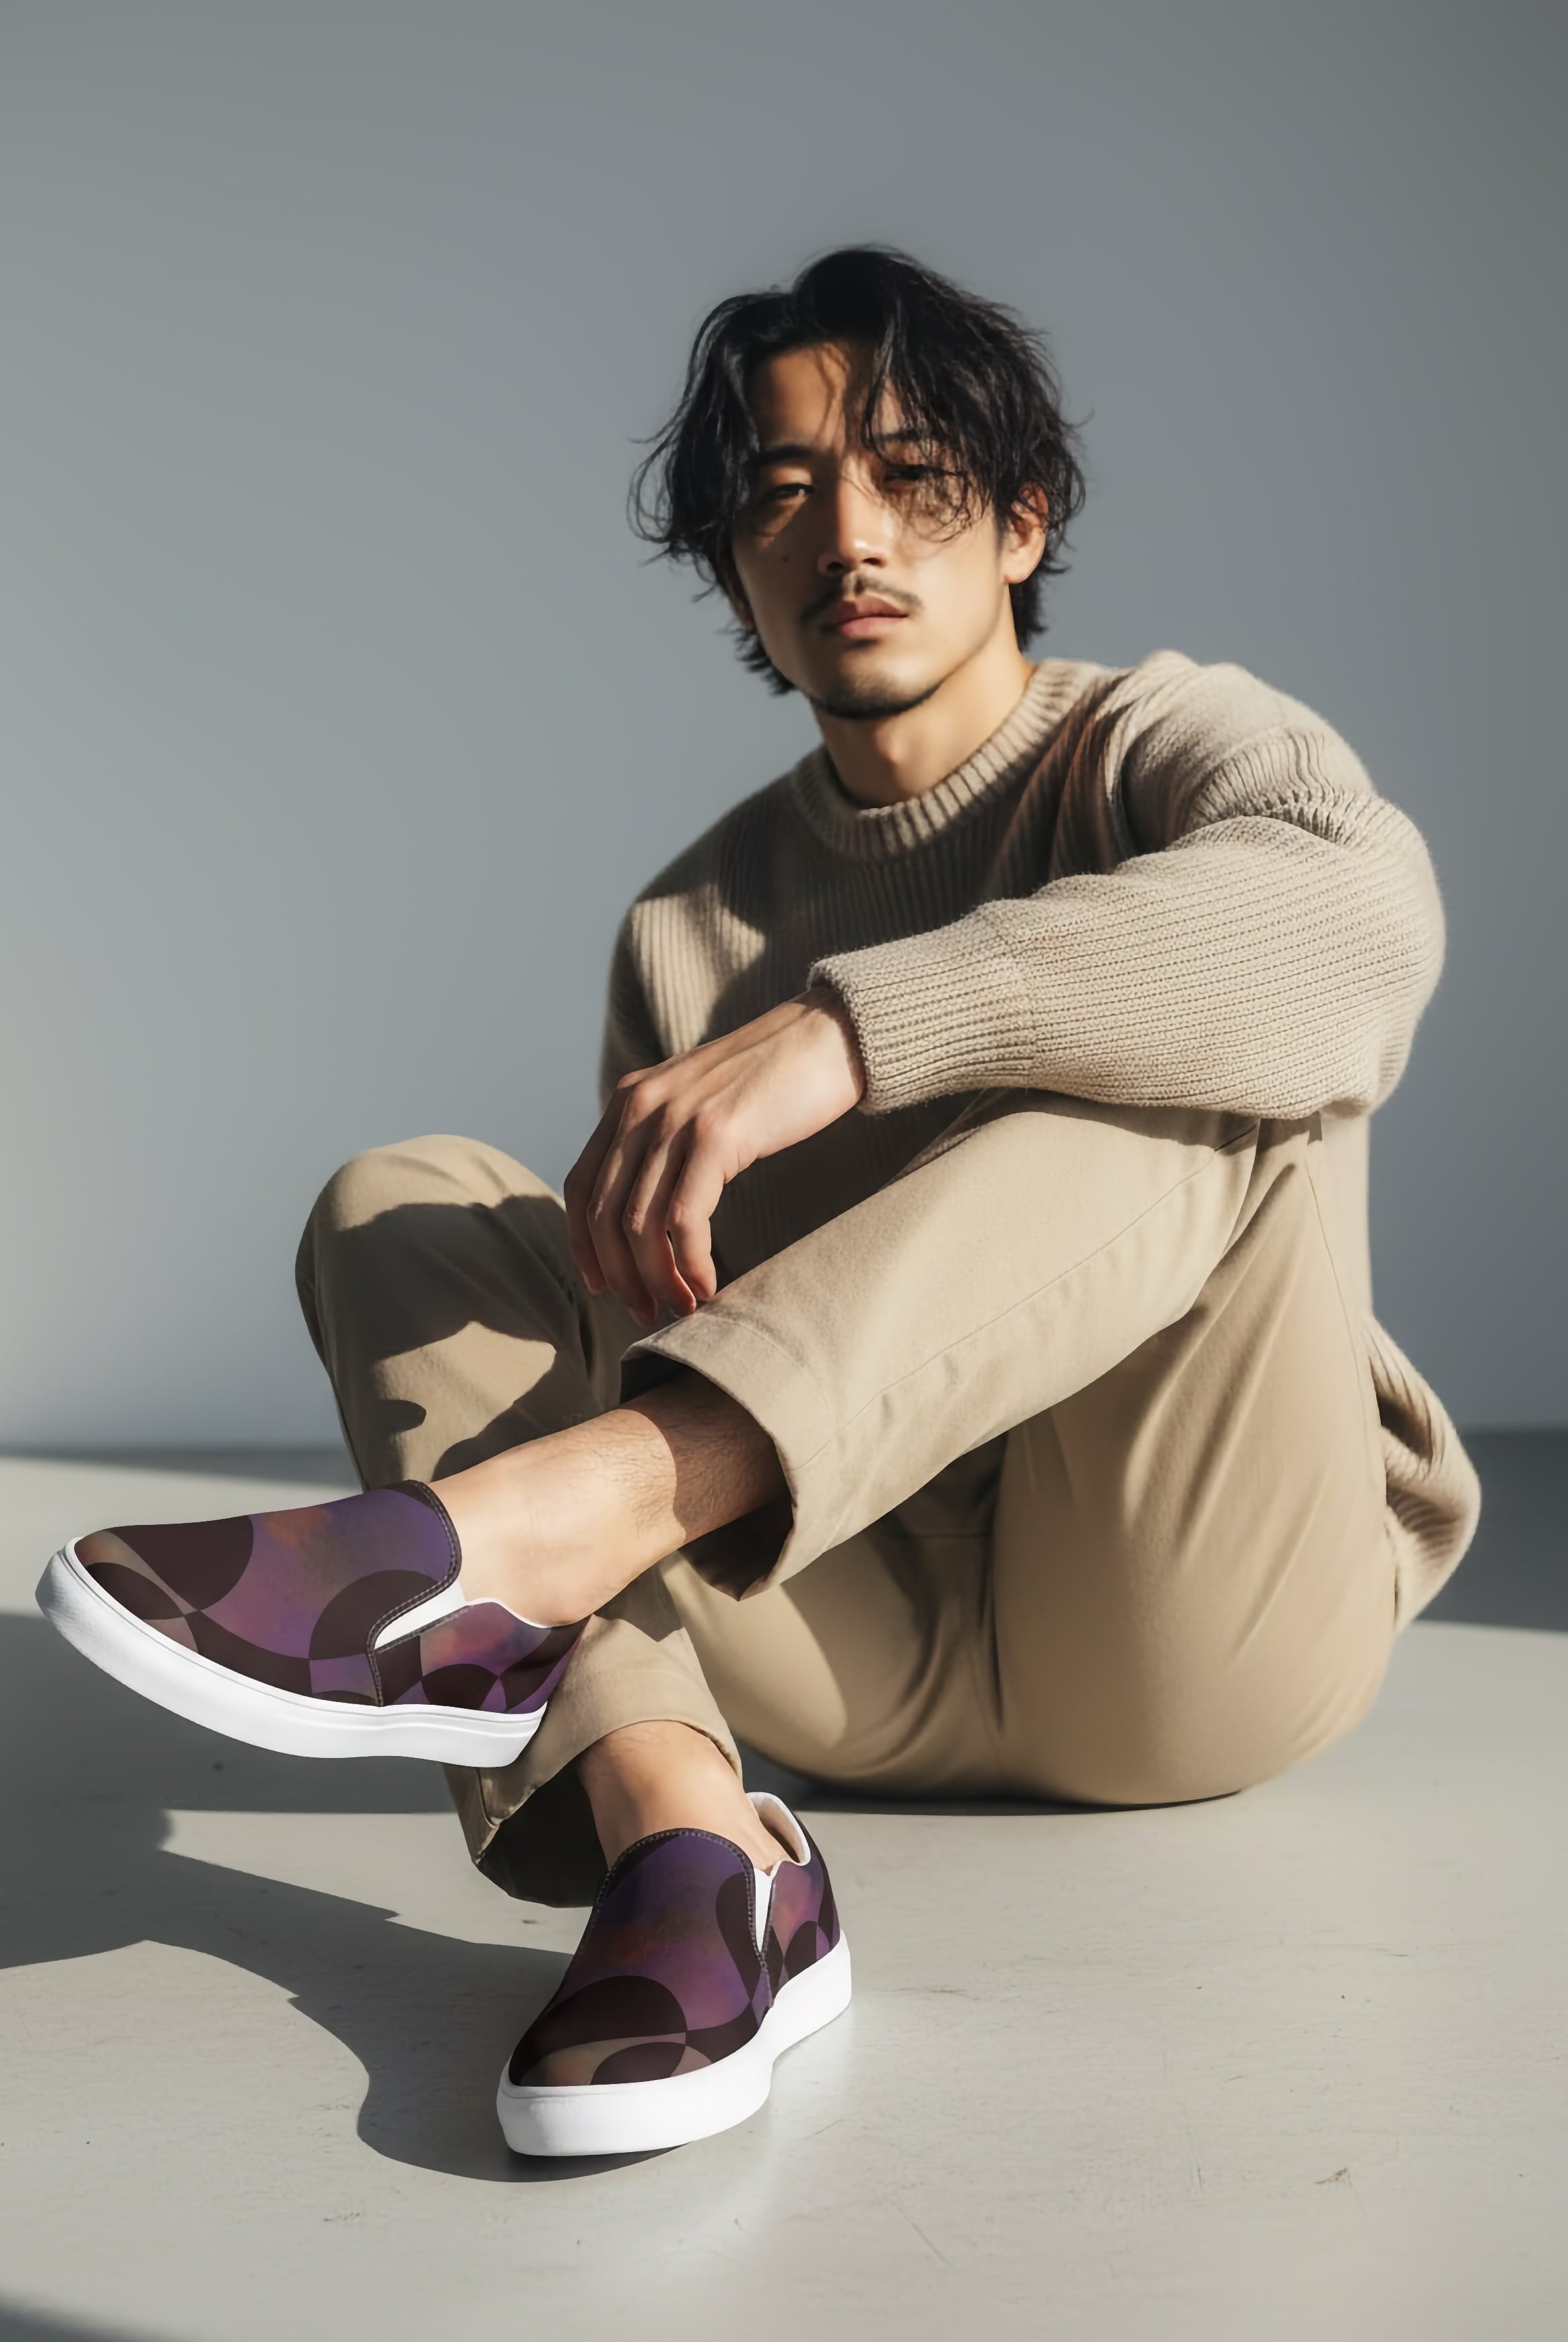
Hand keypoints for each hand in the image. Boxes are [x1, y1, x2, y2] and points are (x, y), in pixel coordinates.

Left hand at [564, 986, 866, 1325]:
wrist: (827, 1037)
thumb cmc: (772, 1082)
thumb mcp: (697, 1102)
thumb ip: (662, 1141)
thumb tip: (644, 1214)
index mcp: (629, 1100)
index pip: (581, 1186)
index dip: (585, 1246)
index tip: (603, 1288)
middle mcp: (641, 1106)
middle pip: (605, 1214)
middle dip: (622, 1276)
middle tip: (647, 1313)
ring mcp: (676, 1119)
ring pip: (641, 1224)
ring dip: (658, 1279)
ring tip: (682, 1306)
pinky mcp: (717, 1135)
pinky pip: (685, 1219)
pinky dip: (691, 1263)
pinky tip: (709, 1284)